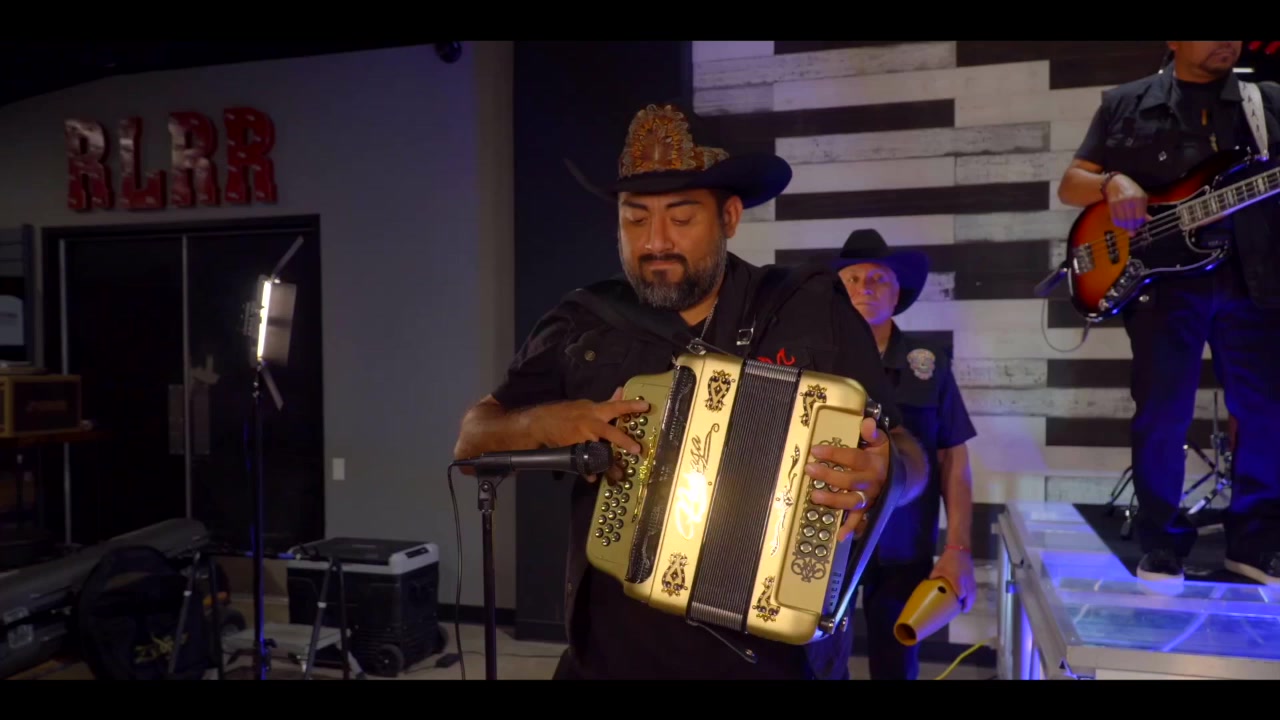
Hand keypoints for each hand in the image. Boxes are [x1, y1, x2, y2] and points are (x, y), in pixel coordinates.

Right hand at [529, 387, 648, 483]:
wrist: (542, 423)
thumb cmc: (568, 412)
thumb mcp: (587, 405)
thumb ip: (606, 402)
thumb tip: (621, 390)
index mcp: (595, 411)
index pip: (616, 406)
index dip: (631, 406)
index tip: (646, 406)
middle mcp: (590, 424)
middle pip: (610, 432)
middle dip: (624, 441)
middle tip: (637, 450)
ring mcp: (582, 438)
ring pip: (599, 452)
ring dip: (609, 465)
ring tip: (619, 475)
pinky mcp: (573, 450)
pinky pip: (583, 463)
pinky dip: (587, 472)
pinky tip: (592, 478)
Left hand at [804, 417, 888, 542]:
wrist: (903, 475)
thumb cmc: (883, 455)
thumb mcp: (881, 441)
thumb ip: (872, 433)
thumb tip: (866, 423)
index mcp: (873, 463)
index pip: (852, 457)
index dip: (834, 454)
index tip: (815, 450)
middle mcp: (872, 482)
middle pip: (849, 480)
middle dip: (828, 475)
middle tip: (809, 470)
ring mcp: (870, 497)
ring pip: (852, 501)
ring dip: (834, 500)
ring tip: (815, 496)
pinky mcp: (868, 508)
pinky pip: (860, 520)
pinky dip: (850, 528)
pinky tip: (840, 536)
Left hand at [931, 547, 976, 612]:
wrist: (959, 550)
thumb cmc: (947, 560)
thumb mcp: (938, 569)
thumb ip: (934, 577)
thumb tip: (929, 585)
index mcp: (956, 579)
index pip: (960, 593)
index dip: (959, 600)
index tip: (955, 606)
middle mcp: (965, 580)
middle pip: (969, 595)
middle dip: (967, 604)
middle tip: (963, 610)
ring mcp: (970, 579)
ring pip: (973, 593)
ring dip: (971, 601)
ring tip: (967, 607)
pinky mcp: (972, 577)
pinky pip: (974, 589)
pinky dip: (973, 595)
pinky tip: (970, 598)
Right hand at [1104, 173, 1149, 231]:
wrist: (1114, 183)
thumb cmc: (1131, 189)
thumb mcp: (1141, 196)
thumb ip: (1144, 209)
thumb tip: (1149, 220)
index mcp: (1139, 198)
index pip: (1139, 216)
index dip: (1139, 224)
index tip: (1138, 227)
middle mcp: (1129, 200)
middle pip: (1130, 220)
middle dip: (1131, 227)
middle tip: (1132, 232)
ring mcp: (1120, 202)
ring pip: (1122, 220)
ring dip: (1125, 226)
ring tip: (1126, 227)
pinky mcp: (1112, 204)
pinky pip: (1115, 218)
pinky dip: (1118, 223)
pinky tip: (1121, 223)